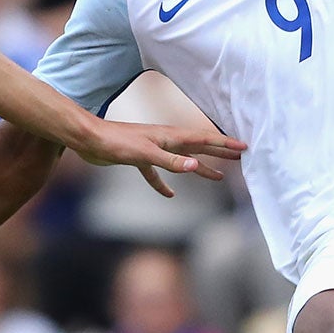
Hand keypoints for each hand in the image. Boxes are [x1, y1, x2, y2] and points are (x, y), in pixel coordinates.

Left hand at [69, 120, 245, 197]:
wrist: (89, 139)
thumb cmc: (116, 143)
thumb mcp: (144, 154)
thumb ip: (170, 161)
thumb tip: (195, 166)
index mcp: (170, 137)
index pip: (203, 140)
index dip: (224, 144)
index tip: (244, 147)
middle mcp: (165, 141)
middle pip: (198, 148)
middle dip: (219, 153)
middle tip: (240, 158)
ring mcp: (153, 150)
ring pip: (182, 161)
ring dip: (200, 168)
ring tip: (217, 177)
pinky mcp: (139, 160)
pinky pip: (158, 173)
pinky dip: (165, 183)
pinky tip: (170, 195)